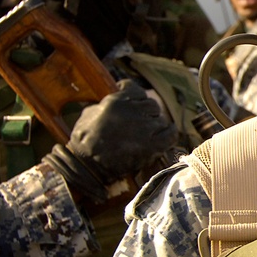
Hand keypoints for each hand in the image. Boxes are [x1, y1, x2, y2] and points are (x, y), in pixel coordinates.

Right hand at [43, 79, 177, 202]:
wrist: (87, 166)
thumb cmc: (84, 140)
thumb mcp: (89, 113)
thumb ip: (106, 103)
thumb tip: (117, 94)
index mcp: (118, 101)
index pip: (137, 90)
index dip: (136, 98)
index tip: (135, 103)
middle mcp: (134, 112)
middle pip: (152, 106)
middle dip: (147, 113)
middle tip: (140, 123)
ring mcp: (146, 128)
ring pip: (161, 120)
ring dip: (156, 126)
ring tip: (147, 134)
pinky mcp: (153, 146)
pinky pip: (171, 134)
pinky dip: (170, 133)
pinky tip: (167, 134)